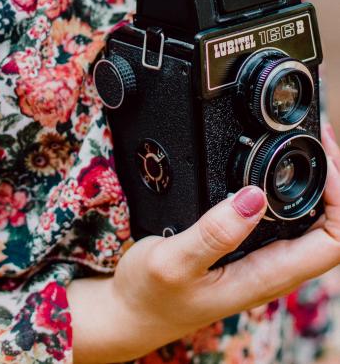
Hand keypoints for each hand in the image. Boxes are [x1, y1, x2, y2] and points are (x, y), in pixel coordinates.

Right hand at [69, 130, 339, 363]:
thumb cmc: (150, 295)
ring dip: (318, 185)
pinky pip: (285, 221)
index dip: (339, 198)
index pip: (333, 242)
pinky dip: (290, 190)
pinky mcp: (246, 250)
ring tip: (309, 146)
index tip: (323, 160)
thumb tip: (254, 196)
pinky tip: (273, 169)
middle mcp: (272, 269)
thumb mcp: (173, 262)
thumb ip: (213, 233)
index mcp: (265, 275)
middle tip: (319, 139)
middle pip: (331, 228)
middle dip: (335, 181)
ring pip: (312, 223)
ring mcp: (261, 260)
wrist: (132, 312)